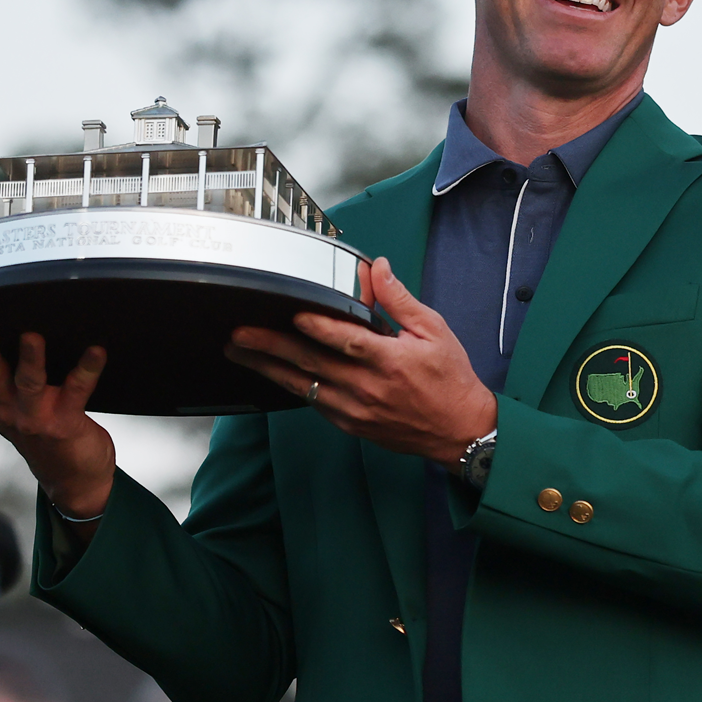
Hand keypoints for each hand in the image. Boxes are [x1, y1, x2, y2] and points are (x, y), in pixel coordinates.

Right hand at [0, 332, 117, 524]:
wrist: (74, 480)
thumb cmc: (39, 436)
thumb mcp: (3, 417)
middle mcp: (8, 411)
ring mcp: (37, 417)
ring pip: (30, 383)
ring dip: (31, 360)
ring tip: (32, 337)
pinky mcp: (67, 421)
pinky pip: (78, 389)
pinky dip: (88, 369)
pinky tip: (96, 351)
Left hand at [225, 258, 497, 464]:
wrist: (461, 432)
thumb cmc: (450, 380)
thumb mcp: (435, 331)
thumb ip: (400, 301)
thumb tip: (379, 269)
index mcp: (391, 361)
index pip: (347, 341)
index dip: (318, 326)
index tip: (292, 313)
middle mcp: (369, 388)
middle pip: (312, 364)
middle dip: (272, 346)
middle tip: (240, 333)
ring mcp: (357, 410)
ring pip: (304, 386)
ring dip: (269, 368)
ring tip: (240, 352)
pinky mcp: (352, 425)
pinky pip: (315, 403)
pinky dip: (292, 386)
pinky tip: (271, 373)